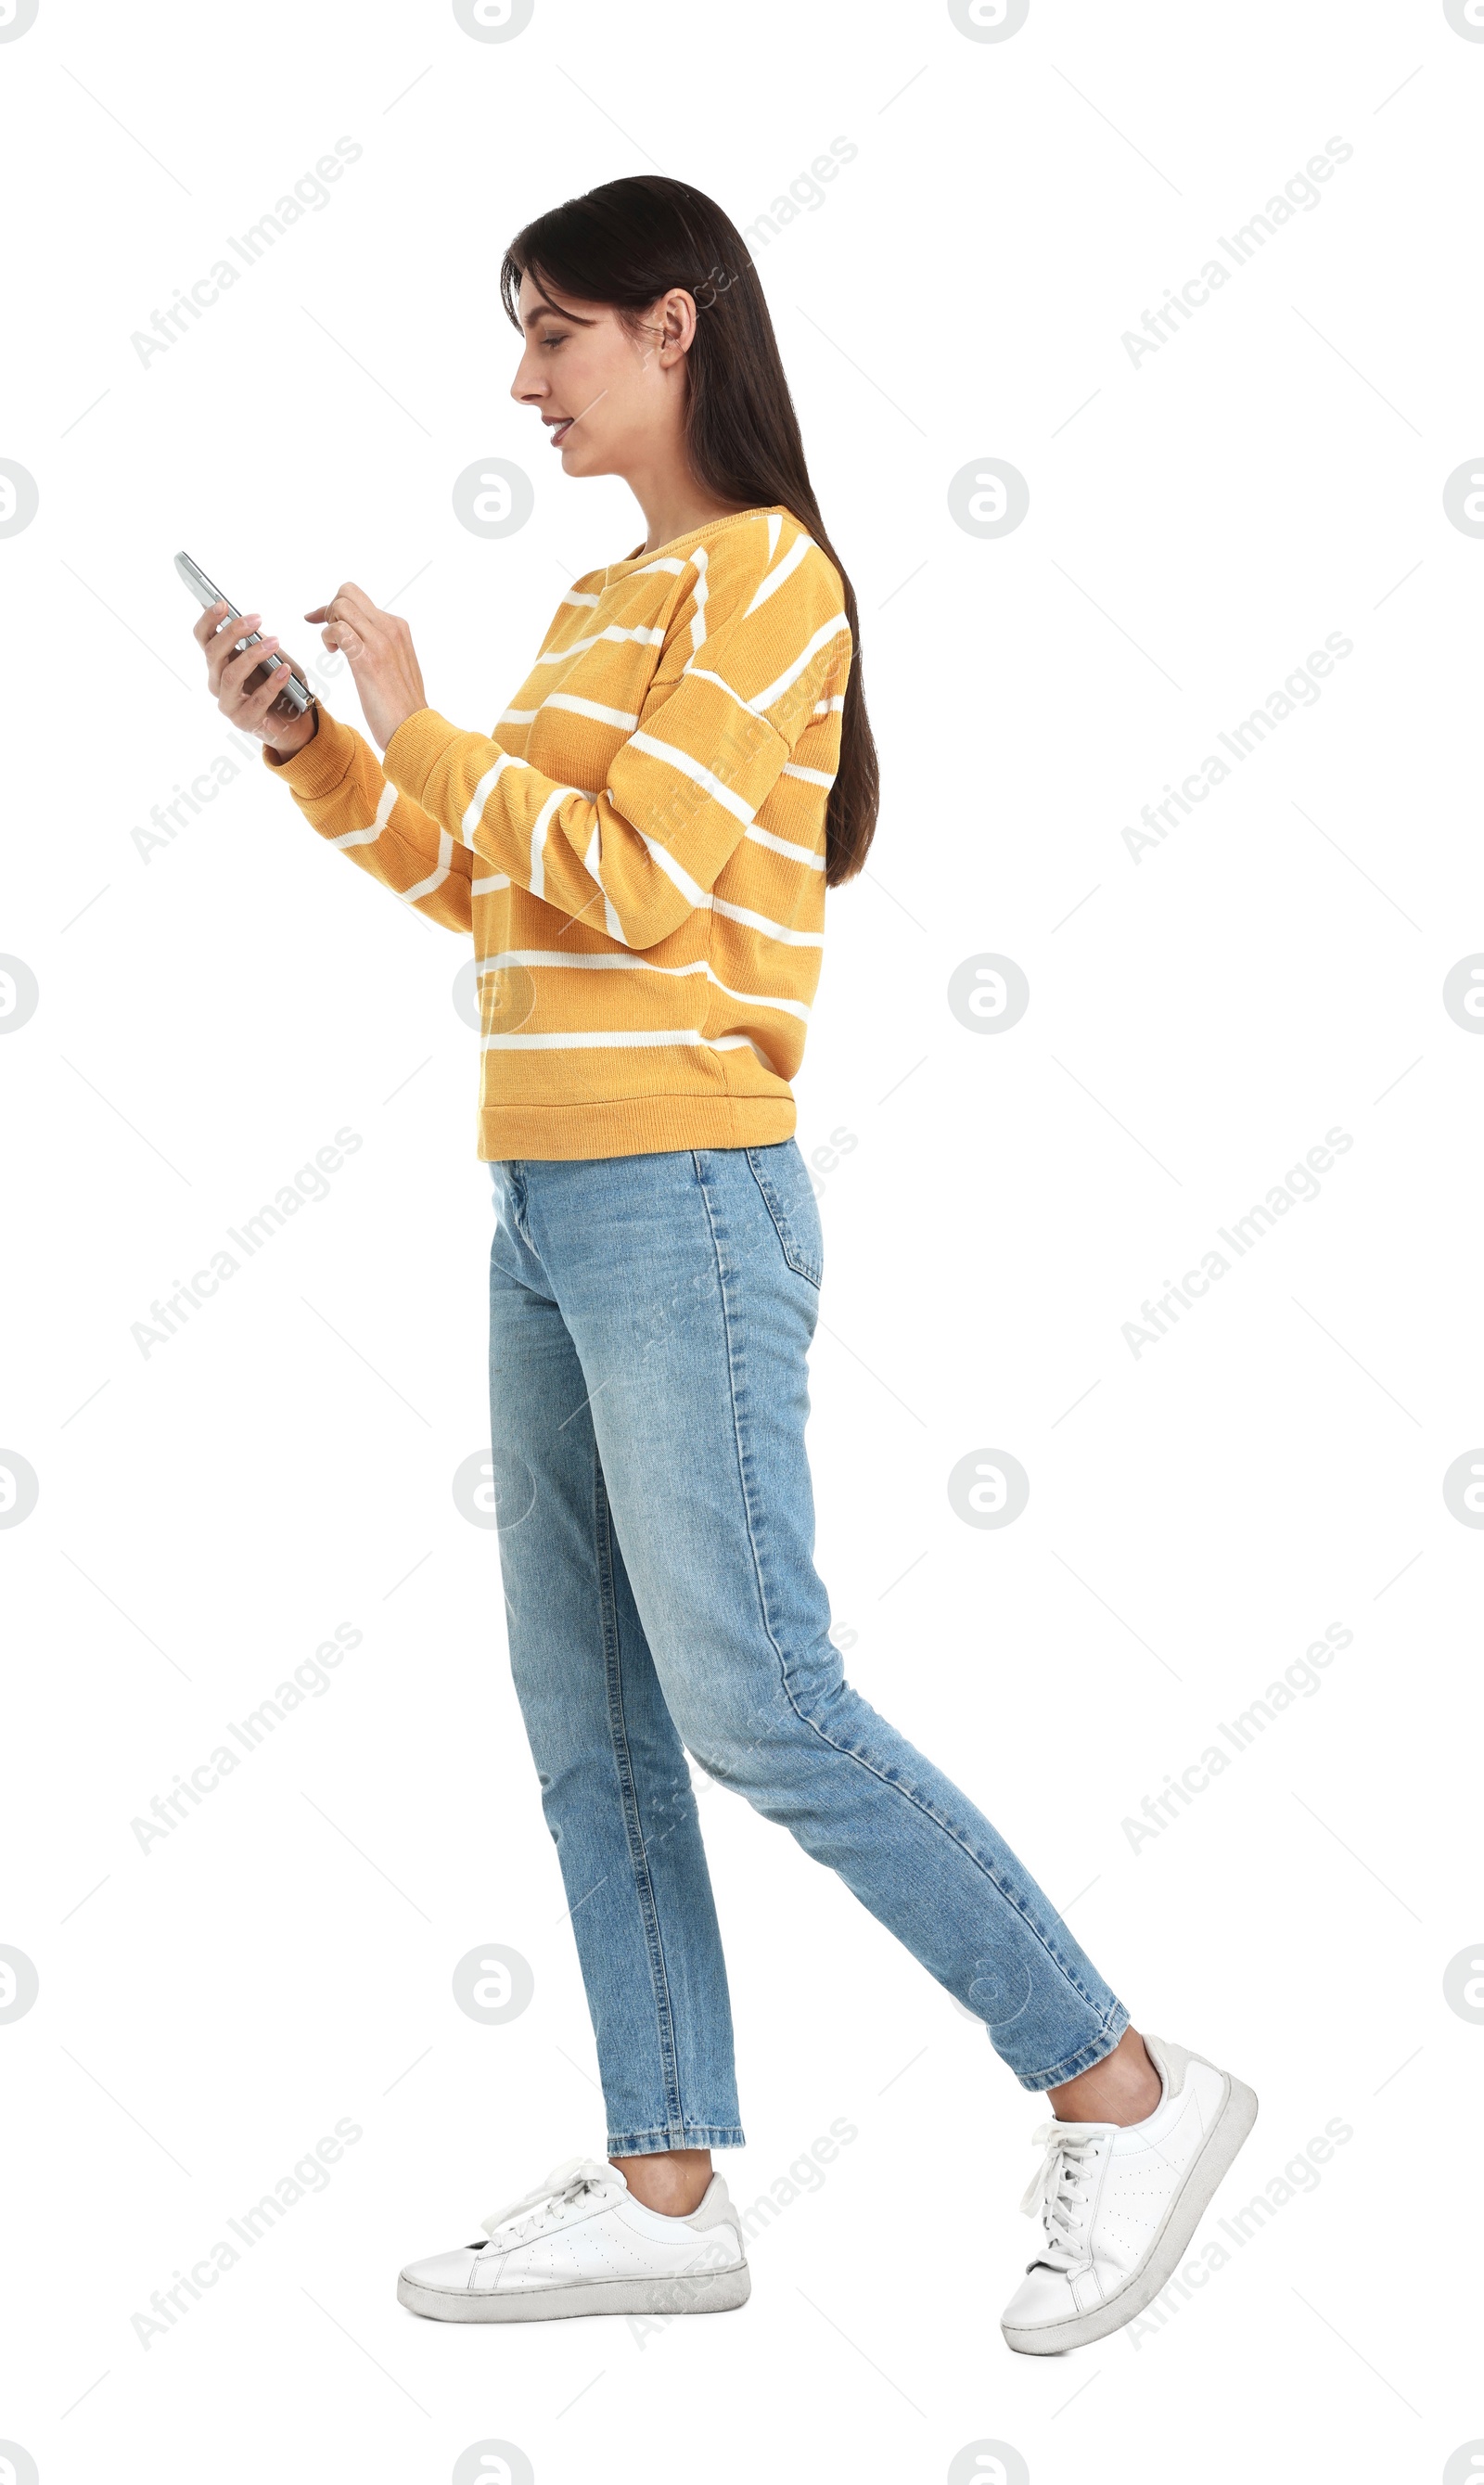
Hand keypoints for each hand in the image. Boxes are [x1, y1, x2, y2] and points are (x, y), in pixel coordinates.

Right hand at [194, 599, 315, 753]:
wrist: (297, 722)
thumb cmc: (282, 685)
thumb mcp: (272, 657)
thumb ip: (258, 642)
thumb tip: (251, 624)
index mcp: (218, 663)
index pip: (203, 638)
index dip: (209, 620)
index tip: (222, 603)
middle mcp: (216, 683)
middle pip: (213, 653)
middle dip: (233, 632)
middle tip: (257, 619)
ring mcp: (228, 704)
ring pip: (230, 675)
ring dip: (253, 655)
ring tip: (275, 642)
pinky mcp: (244, 721)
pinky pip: (257, 700)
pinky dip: (273, 683)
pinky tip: (285, 670)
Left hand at [305, 581, 427, 752]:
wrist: (415, 730)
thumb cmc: (402, 706)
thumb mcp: (398, 665)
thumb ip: (383, 646)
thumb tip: (361, 639)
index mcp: (398, 628)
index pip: (359, 599)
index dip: (334, 606)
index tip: (318, 620)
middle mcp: (390, 628)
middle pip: (348, 592)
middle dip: (329, 609)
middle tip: (328, 635)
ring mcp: (380, 641)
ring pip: (341, 605)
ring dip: (328, 623)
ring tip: (332, 648)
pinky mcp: (367, 659)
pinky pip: (338, 629)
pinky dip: (327, 637)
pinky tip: (332, 654)